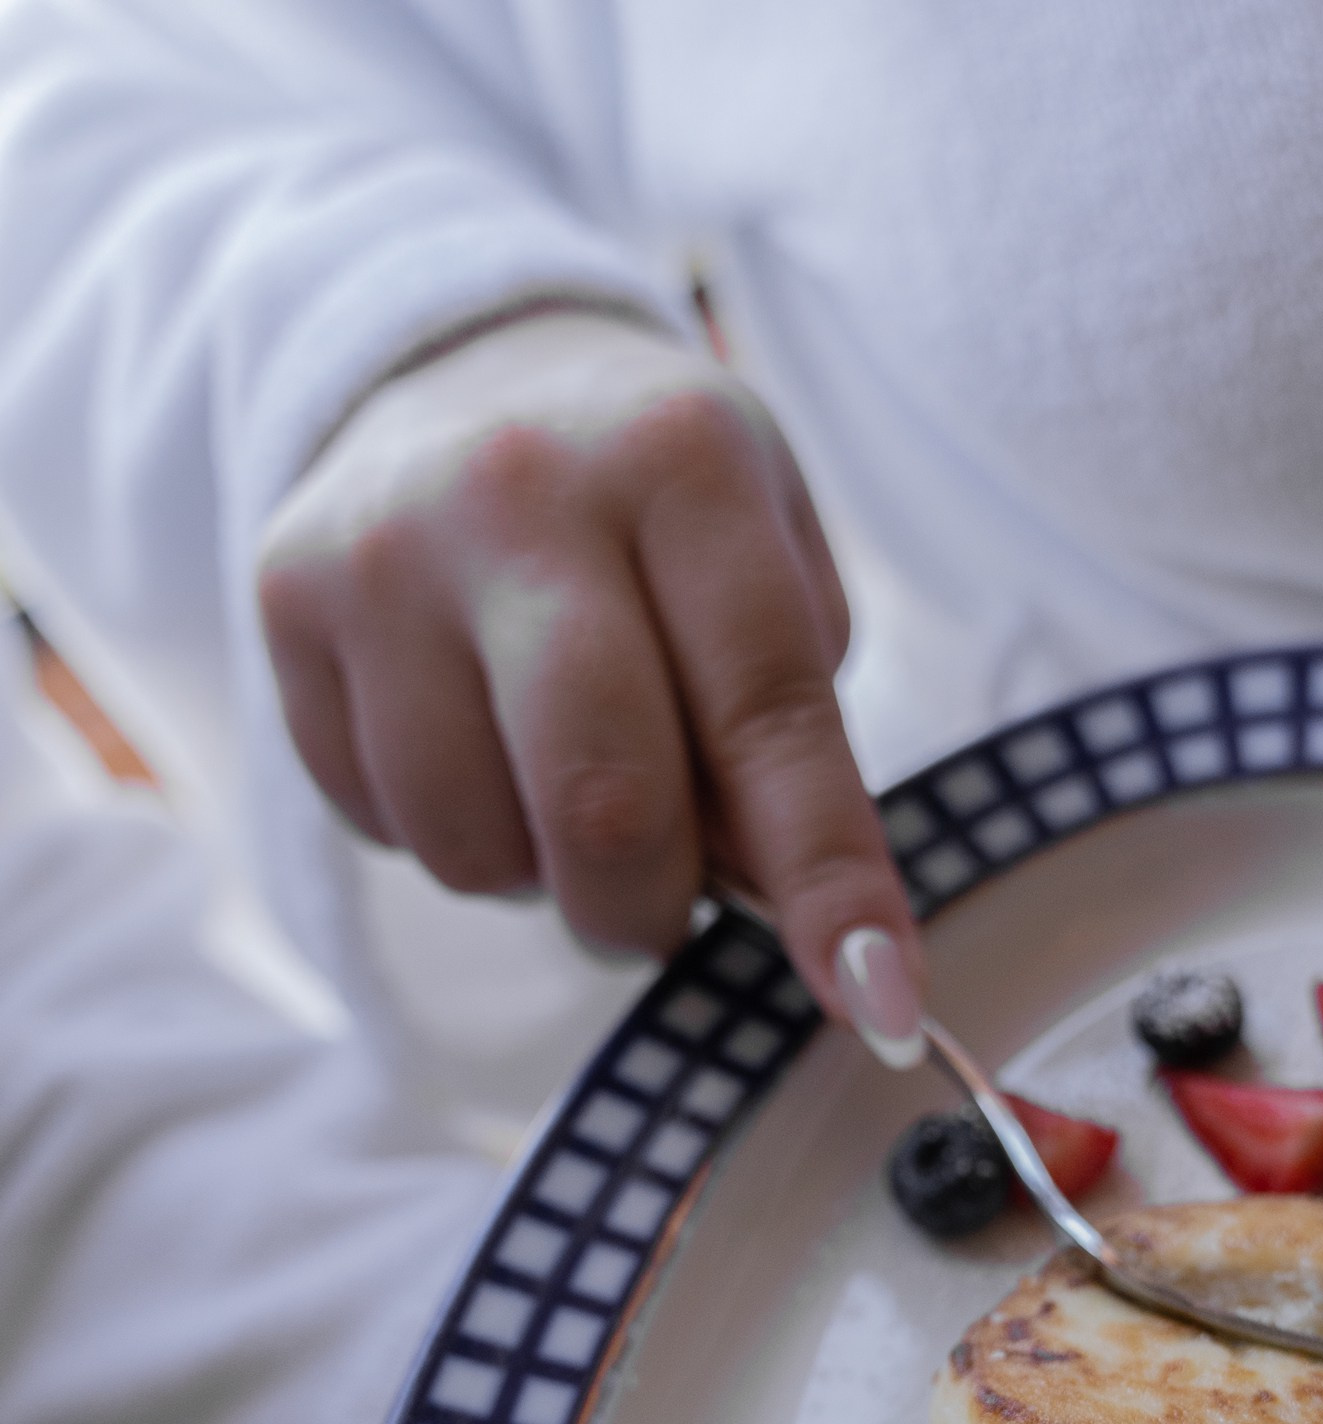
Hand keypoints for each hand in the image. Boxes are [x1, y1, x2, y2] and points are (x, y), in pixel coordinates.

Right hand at [259, 307, 926, 1064]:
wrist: (457, 367)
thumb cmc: (655, 510)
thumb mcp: (765, 563)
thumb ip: (782, 732)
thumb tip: (777, 915)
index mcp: (682, 462)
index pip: (767, 713)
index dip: (828, 878)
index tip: (881, 1003)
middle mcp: (522, 492)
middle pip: (602, 806)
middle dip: (652, 910)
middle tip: (668, 903)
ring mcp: (386, 551)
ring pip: (478, 847)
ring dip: (542, 874)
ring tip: (554, 772)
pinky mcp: (288, 604)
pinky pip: (385, 827)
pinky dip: (454, 831)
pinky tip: (469, 737)